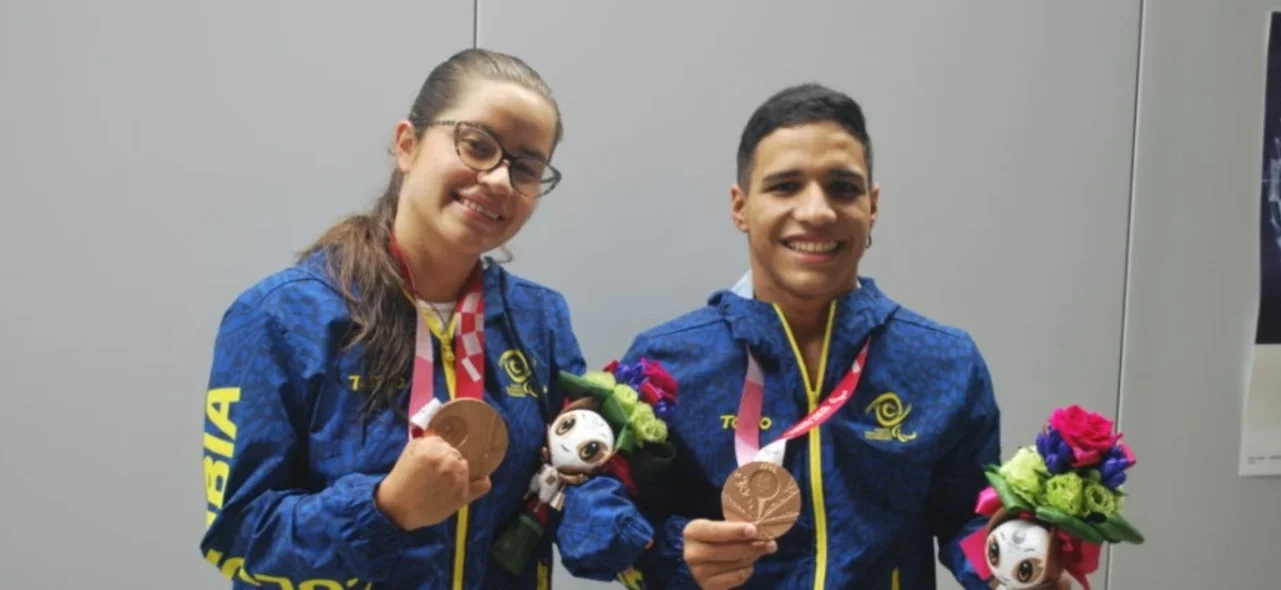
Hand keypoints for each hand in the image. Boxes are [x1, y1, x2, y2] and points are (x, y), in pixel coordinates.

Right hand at [375, 433, 492, 529]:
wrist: (397, 507)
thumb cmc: (401, 478)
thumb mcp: (410, 450)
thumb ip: (428, 440)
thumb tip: (444, 436)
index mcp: (433, 448)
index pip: (447, 443)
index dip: (441, 451)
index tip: (436, 459)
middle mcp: (447, 461)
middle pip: (458, 455)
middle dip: (449, 462)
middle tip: (437, 473)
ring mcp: (457, 479)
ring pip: (467, 467)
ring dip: (459, 472)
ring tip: (445, 482)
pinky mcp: (462, 496)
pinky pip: (482, 485)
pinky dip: (482, 482)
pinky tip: (479, 480)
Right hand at [682, 519, 776, 588]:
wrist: (704, 556)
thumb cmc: (718, 537)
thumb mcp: (722, 526)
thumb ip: (738, 528)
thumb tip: (765, 534)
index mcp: (693, 532)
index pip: (714, 531)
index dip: (735, 531)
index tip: (754, 530)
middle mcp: (691, 553)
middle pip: (726, 551)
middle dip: (751, 547)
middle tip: (769, 543)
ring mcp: (698, 573)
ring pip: (734, 564)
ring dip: (751, 558)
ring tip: (756, 551)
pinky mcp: (708, 587)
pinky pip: (737, 578)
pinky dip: (747, 570)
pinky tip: (746, 564)